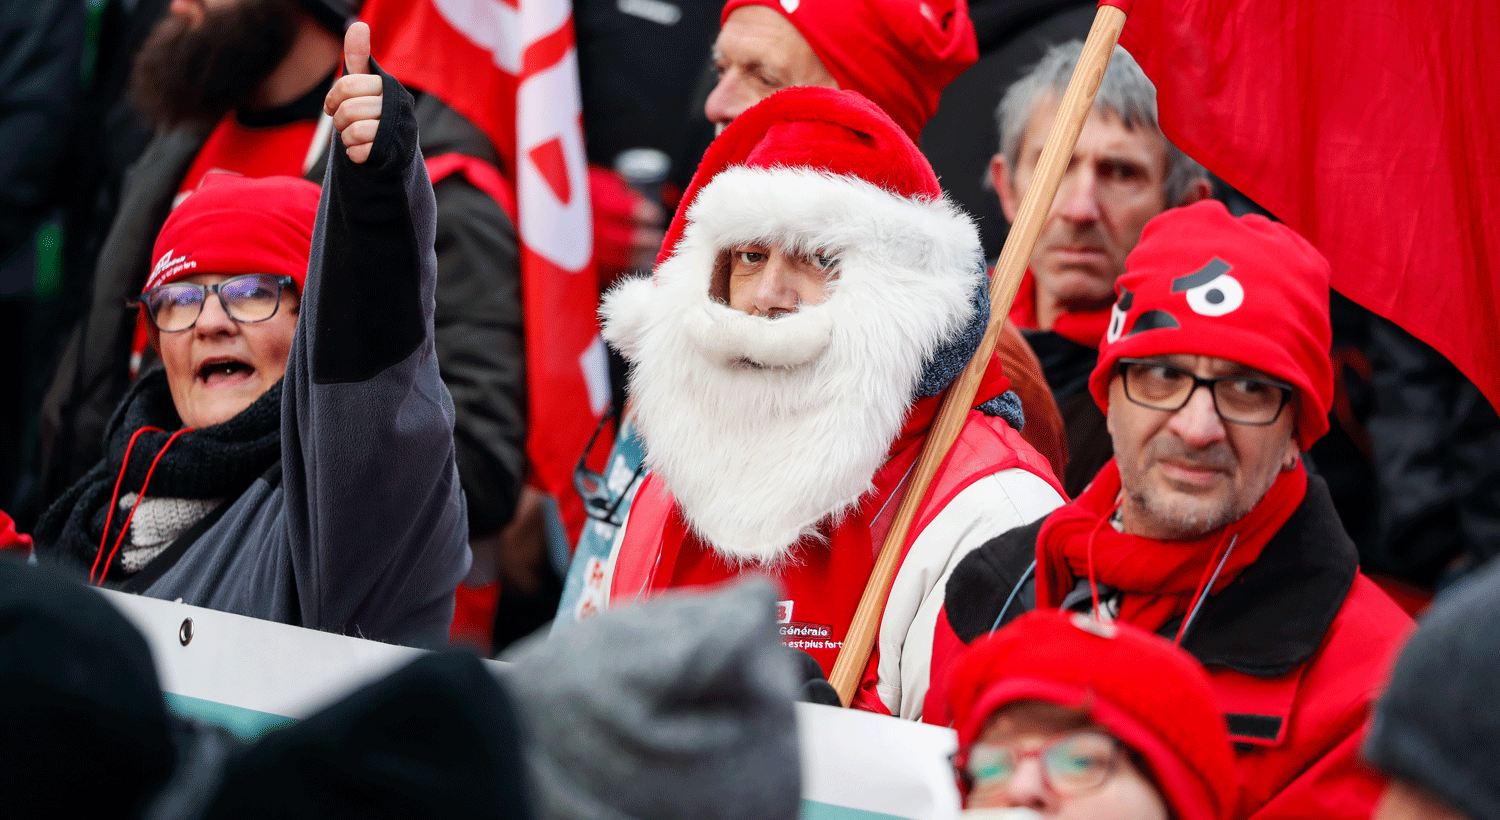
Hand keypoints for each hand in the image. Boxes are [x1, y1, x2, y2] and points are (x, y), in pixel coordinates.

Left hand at [323, 21, 382, 163]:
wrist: (393, 146)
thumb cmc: (374, 109)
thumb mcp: (365, 82)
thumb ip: (358, 56)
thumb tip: (358, 25)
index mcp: (387, 86)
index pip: (347, 85)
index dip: (332, 97)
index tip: (333, 105)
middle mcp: (395, 106)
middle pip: (348, 109)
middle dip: (339, 120)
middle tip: (346, 123)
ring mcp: (395, 130)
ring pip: (354, 131)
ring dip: (346, 137)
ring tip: (355, 136)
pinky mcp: (390, 152)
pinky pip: (359, 152)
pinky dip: (354, 153)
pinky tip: (362, 150)